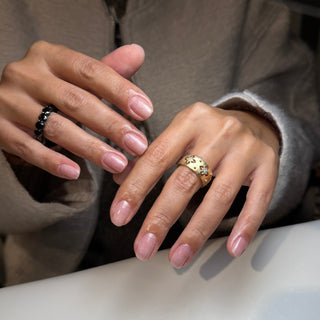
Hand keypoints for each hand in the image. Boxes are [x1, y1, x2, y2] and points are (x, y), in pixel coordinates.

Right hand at [0, 41, 151, 178]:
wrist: (8, 102)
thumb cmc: (52, 89)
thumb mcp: (76, 76)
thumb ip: (106, 69)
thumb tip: (138, 53)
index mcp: (49, 56)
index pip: (90, 71)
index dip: (120, 91)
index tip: (146, 111)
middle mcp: (26, 74)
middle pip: (76, 101)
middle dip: (111, 126)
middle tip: (138, 145)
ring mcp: (9, 101)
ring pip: (56, 127)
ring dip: (90, 148)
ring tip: (118, 163)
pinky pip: (28, 148)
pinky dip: (53, 161)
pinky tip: (76, 172)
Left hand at [110, 102, 279, 267]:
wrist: (253, 119)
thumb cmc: (208, 132)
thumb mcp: (179, 132)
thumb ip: (151, 155)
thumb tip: (121, 182)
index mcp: (189, 120)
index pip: (156, 158)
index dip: (136, 189)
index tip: (120, 216)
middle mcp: (218, 132)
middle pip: (185, 181)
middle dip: (161, 219)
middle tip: (144, 247)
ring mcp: (246, 149)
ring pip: (219, 197)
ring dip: (197, 232)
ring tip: (179, 257)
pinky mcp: (268, 164)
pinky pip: (258, 199)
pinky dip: (245, 226)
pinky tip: (232, 248)